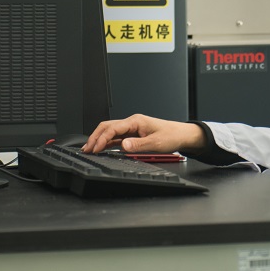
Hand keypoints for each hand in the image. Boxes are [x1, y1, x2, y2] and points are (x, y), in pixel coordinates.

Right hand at [83, 114, 205, 153]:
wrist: (183, 135)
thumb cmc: (172, 136)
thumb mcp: (156, 143)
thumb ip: (138, 145)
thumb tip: (122, 146)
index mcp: (136, 121)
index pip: (113, 128)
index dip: (101, 138)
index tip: (94, 148)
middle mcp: (132, 123)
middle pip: (107, 127)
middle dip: (95, 137)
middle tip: (86, 149)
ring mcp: (132, 129)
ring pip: (110, 132)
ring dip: (99, 140)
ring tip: (89, 149)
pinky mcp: (134, 135)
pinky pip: (116, 138)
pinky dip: (107, 143)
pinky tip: (101, 149)